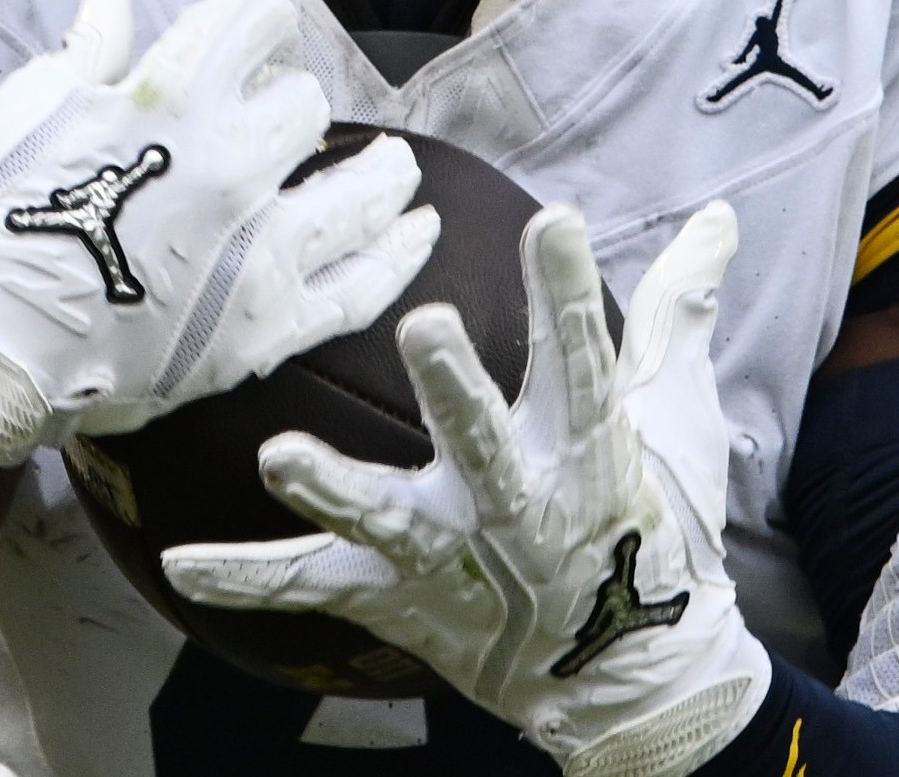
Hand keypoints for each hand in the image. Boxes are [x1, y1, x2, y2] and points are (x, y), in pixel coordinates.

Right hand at [0, 0, 438, 463]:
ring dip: (383, 173)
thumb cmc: (3, 219)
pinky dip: (399, 257)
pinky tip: (423, 230)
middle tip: (282, 122)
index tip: (251, 38)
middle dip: (291, 103)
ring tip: (396, 167)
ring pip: (361, 194)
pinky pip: (359, 290)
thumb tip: (119, 0)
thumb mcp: (30, 108)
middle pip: (304, 105)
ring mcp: (258, 250)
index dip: (256, 20)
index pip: (254, 19)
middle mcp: (231, 165)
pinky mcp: (268, 327)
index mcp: (173, 99)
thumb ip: (90, 49)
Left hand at [162, 200, 770, 776]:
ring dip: (334, 488)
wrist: (630, 682)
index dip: (568, 289)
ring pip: (386, 519)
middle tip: (426, 326)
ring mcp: (451, 557)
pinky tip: (179, 562)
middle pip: (484, 442)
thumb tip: (719, 217)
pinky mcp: (397, 599)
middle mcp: (516, 504)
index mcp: (585, 449)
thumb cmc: (648, 528)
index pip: (580, 357)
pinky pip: (315, 587)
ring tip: (279, 452)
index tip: (556, 216)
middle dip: (456, 392)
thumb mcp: (673, 417)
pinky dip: (248, 577)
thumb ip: (677, 311)